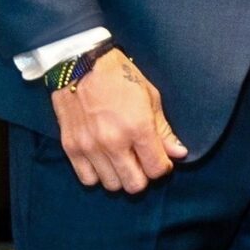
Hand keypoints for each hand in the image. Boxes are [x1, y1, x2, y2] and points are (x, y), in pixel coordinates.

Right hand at [50, 50, 186, 192]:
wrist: (80, 64)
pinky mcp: (71, 148)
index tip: (162, 159)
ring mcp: (90, 147)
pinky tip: (104, 161)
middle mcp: (113, 142)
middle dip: (144, 176)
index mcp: (138, 127)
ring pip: (112, 185)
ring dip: (121, 176)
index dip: (163, 167)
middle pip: (134, 184)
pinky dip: (98, 175)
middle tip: (143, 162)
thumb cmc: (121, 77)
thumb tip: (179, 153)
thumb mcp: (150, 97)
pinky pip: (87, 179)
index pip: (157, 169)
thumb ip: (164, 130)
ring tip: (123, 160)